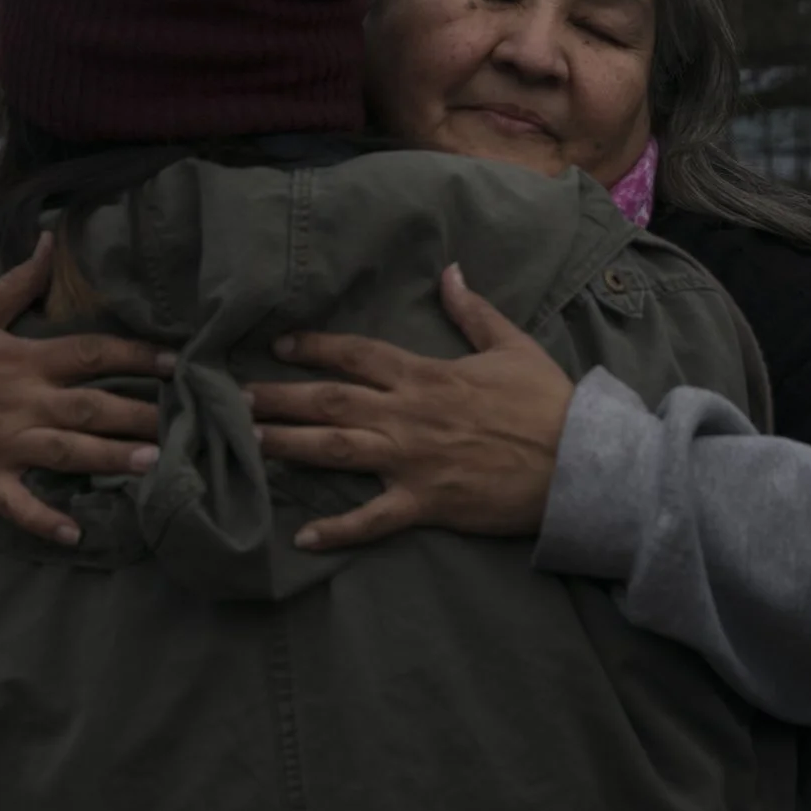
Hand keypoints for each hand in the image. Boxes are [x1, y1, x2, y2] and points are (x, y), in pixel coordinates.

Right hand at [0, 233, 176, 544]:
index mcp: (21, 359)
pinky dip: (44, 520)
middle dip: (140, 412)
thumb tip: (48, 240)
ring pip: (65, 451)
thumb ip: (16, 282)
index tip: (179, 361)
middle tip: (192, 421)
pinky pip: (17, 505)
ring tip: (153, 464)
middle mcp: (18, 400)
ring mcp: (0, 442)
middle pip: (90, 405)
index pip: (89, 352)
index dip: (135, 353)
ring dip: (108, 458)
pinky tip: (76, 535)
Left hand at [245, 264, 574, 550]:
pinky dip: (338, 531)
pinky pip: (372, 519)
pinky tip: (302, 538)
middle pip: (329, 399)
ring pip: (335, 449)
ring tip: (245, 445)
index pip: (357, 353)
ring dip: (287, 445)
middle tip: (231, 398)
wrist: (579, 462)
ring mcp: (412, 460)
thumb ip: (473, 311)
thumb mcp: (513, 346)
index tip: (279, 346)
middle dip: (277, 396)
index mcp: (427, 374)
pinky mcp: (425, 503)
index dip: (315, 347)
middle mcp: (408, 414)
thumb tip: (450, 271)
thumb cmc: (547, 403)